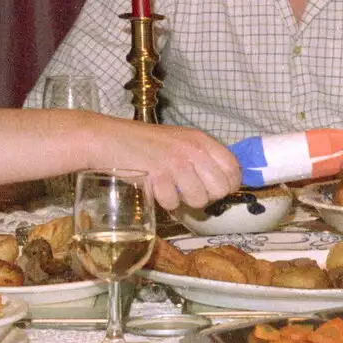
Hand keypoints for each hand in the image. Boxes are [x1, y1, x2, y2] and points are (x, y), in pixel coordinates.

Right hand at [103, 123, 240, 210]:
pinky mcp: (159, 175)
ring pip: (199, 199)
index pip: (233, 168)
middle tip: (189, 191)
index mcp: (201, 139)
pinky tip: (155, 188)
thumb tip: (224, 182)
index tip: (216, 190)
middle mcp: (193, 149)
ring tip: (169, 188)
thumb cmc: (144, 144)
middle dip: (207, 197)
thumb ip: (202, 157)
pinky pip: (173, 202)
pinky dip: (163, 201)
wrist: (108, 139)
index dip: (228, 185)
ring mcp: (177, 162)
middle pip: (220, 189)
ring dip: (183, 200)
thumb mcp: (179, 142)